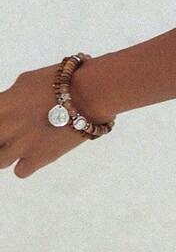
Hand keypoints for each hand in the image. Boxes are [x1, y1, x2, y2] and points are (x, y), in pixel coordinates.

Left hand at [0, 64, 93, 178]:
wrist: (91, 93)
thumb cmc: (64, 79)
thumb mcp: (29, 80)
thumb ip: (12, 96)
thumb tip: (8, 105)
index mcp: (4, 103)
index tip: (5, 120)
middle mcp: (8, 125)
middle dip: (1, 137)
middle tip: (12, 134)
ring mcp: (22, 144)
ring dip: (8, 153)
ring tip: (23, 144)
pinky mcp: (39, 158)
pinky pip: (20, 172)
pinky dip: (26, 165)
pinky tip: (36, 153)